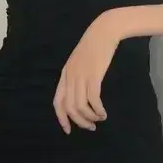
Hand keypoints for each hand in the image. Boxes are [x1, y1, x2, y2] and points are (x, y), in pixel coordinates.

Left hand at [53, 18, 119, 133]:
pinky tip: (103, 113)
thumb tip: (79, 95)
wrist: (104, 31)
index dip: (61, 118)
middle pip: (69, 108)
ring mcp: (81, 76)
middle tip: (91, 127)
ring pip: (80, 106)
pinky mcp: (94, 75)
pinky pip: (93, 99)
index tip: (68, 130)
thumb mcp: (80, 62)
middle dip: (80, 121)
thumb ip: (76, 76)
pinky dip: (98, 110)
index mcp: (65, 75)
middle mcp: (70, 77)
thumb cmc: (94, 46)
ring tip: (100, 119)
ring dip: (90, 117)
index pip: (58, 102)